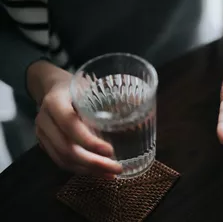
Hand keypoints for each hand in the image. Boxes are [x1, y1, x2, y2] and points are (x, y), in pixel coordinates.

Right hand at [28, 61, 121, 177]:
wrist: (53, 87)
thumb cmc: (77, 86)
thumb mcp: (90, 85)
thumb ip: (110, 96)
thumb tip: (143, 103)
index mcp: (55, 102)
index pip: (70, 125)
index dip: (89, 141)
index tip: (111, 151)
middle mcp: (45, 120)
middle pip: (66, 149)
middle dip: (93, 163)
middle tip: (116, 168)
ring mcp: (42, 134)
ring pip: (63, 160)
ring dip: (88, 170)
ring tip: (111, 174)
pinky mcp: (45, 144)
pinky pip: (61, 162)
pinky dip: (81, 169)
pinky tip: (98, 171)